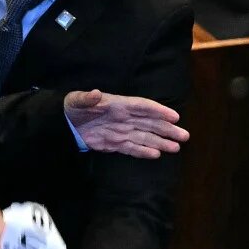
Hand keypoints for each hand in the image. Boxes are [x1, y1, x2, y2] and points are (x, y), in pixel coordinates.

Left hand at [64, 89, 187, 157]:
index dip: (158, 111)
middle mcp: (124, 118)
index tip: (174, 116)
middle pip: (150, 123)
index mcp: (118, 105)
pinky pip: (132, 148)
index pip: (143, 107)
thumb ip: (87, 98)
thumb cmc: (73, 106)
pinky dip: (143, 152)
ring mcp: (121, 131)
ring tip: (176, 147)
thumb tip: (96, 93)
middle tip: (184, 136)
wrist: (64, 123)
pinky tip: (157, 154)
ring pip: (145, 137)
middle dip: (167, 129)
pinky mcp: (115, 143)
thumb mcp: (77, 100)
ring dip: (160, 142)